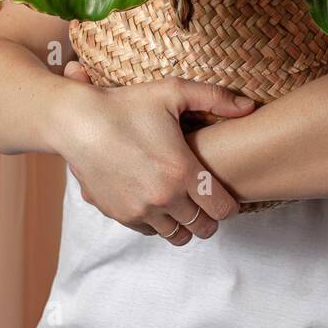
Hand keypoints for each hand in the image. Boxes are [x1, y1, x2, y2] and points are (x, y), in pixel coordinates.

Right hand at [58, 62, 255, 244]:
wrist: (77, 123)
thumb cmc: (126, 105)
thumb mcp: (173, 92)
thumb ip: (216, 98)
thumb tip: (250, 107)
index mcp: (182, 171)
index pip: (223, 209)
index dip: (229, 203)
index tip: (223, 192)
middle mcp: (163, 198)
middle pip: (203, 228)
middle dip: (209, 217)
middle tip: (205, 199)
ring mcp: (140, 210)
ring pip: (178, 235)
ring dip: (184, 222)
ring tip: (182, 202)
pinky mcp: (120, 215)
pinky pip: (151, 232)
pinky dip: (158, 222)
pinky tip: (157, 201)